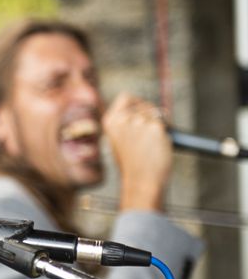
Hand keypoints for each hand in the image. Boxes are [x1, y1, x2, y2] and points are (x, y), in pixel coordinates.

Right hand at [103, 93, 171, 211]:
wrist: (141, 181)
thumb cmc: (132, 164)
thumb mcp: (121, 141)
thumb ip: (127, 124)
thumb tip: (145, 110)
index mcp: (110, 122)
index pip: (125, 97)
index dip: (137, 102)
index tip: (143, 109)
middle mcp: (122, 119)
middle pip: (144, 104)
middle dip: (152, 114)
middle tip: (153, 131)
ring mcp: (138, 122)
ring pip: (156, 114)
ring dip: (159, 124)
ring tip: (153, 143)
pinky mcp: (155, 127)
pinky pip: (165, 124)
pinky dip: (167, 132)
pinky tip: (160, 145)